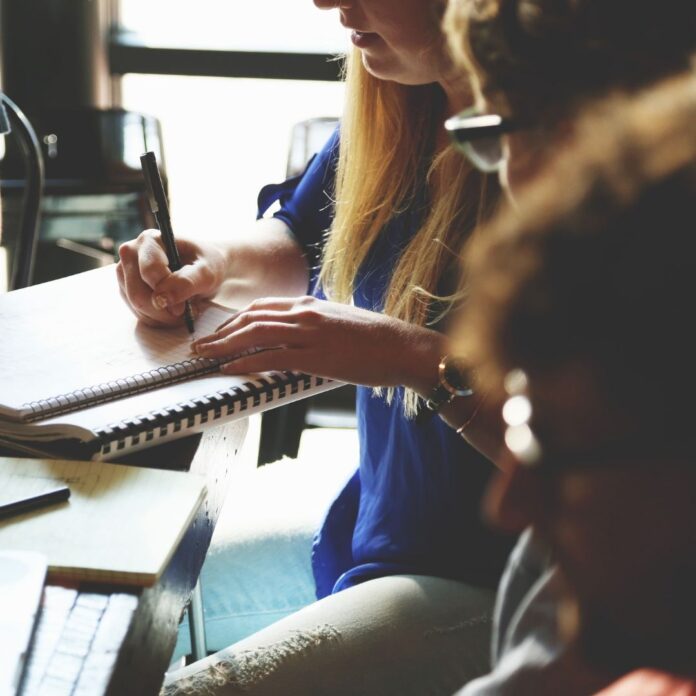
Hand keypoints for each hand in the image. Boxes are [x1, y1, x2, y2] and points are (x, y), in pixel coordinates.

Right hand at [116, 229, 226, 326]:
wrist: (204, 268)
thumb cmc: (206, 265)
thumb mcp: (207, 272)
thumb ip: (187, 282)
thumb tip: (161, 299)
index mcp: (150, 240)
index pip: (149, 272)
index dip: (168, 293)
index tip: (186, 305)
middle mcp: (131, 253)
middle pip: (138, 294)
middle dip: (165, 310)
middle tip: (187, 311)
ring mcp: (125, 272)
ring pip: (137, 307)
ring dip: (163, 316)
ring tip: (184, 309)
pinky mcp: (127, 290)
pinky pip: (138, 314)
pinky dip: (159, 319)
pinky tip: (173, 311)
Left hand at [191, 296, 444, 387]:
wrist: (402, 346)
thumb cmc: (376, 339)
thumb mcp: (341, 322)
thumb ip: (316, 325)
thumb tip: (300, 336)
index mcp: (310, 304)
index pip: (262, 307)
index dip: (235, 319)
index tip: (221, 331)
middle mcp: (305, 313)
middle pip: (251, 317)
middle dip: (221, 331)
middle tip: (201, 344)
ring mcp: (309, 332)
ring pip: (255, 334)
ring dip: (224, 345)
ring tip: (205, 355)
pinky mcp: (315, 355)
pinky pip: (271, 357)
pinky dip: (245, 361)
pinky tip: (229, 368)